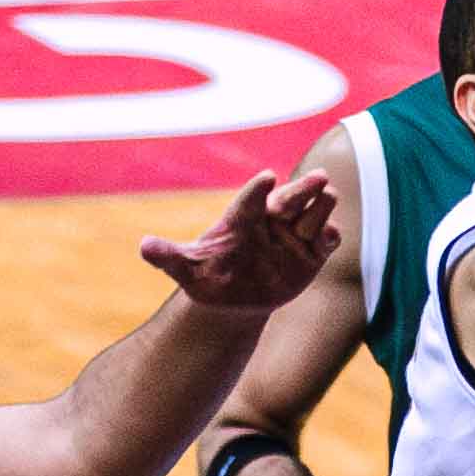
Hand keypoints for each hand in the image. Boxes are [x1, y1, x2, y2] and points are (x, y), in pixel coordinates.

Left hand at [142, 171, 339, 315]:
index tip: (267, 178)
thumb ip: (170, 257)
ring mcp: (294, 234)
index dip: (258, 189)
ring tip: (328, 197)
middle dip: (304, 188)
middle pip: (290, 197)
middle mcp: (271, 220)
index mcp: (241, 217)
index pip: (251, 198)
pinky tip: (330, 237)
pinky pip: (327, 239)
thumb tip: (144, 248)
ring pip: (313, 212)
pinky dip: (330, 236)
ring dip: (320, 208)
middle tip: (320, 177)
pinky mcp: (313, 252)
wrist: (235, 298)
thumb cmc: (209, 277)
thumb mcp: (188, 270)